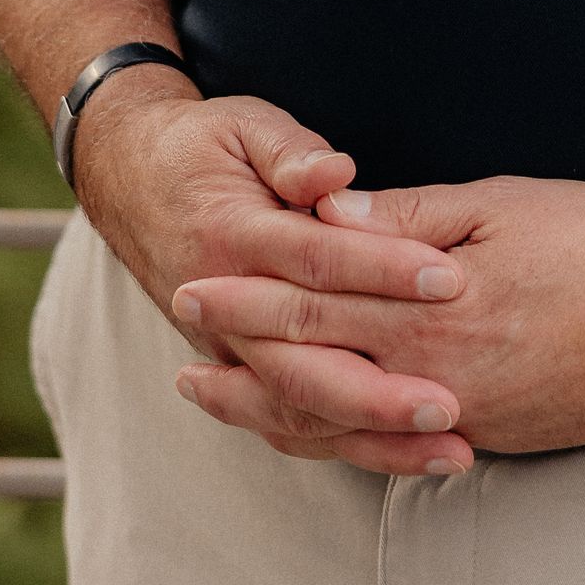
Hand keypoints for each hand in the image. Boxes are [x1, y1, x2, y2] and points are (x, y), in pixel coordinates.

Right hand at [71, 70, 474, 474]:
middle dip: (380, 394)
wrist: (133, 181)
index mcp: (234, 235)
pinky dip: (340, 445)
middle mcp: (226, 304)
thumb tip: (336, 173)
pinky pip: (285, 421)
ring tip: (447, 449)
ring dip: (374, 438)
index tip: (450, 280)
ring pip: (298, 408)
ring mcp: (228, 348)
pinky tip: (400, 458)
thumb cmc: (206, 147)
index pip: (317, 260)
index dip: (384, 270)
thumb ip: (291, 150)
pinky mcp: (237, 369)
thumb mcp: (246, 125)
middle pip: (305, 362)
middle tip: (450, 406)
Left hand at [172, 173, 584, 459]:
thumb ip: (414, 215)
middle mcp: (439, 374)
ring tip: (225, 400)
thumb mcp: (504, 203)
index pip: (317, 303)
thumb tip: (334, 210)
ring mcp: (466, 415)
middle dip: (245, 355)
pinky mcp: (494, 435)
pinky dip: (344, 436)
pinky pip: (397, 444)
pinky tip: (320, 426)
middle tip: (184, 342)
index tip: (197, 284)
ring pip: (348, 422)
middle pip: (316, 371)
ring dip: (278, 410)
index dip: (251, 296)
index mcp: (434, 309)